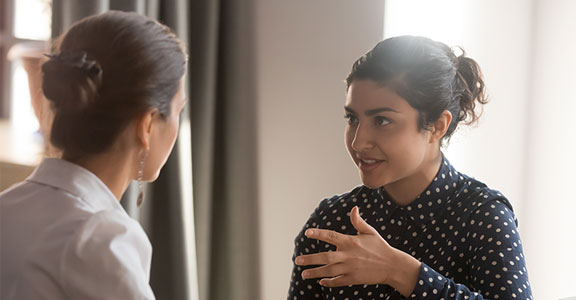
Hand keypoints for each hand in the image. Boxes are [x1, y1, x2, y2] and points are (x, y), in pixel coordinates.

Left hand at [295, 206, 420, 296]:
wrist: (392, 266)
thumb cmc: (380, 247)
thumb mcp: (370, 232)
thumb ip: (358, 221)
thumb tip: (354, 208)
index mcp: (351, 242)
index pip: (331, 236)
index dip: (318, 234)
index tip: (307, 233)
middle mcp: (349, 255)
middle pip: (326, 257)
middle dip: (310, 259)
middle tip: (297, 260)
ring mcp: (350, 268)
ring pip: (329, 271)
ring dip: (315, 273)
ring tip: (304, 274)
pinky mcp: (354, 279)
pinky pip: (338, 281)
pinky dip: (329, 282)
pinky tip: (321, 281)